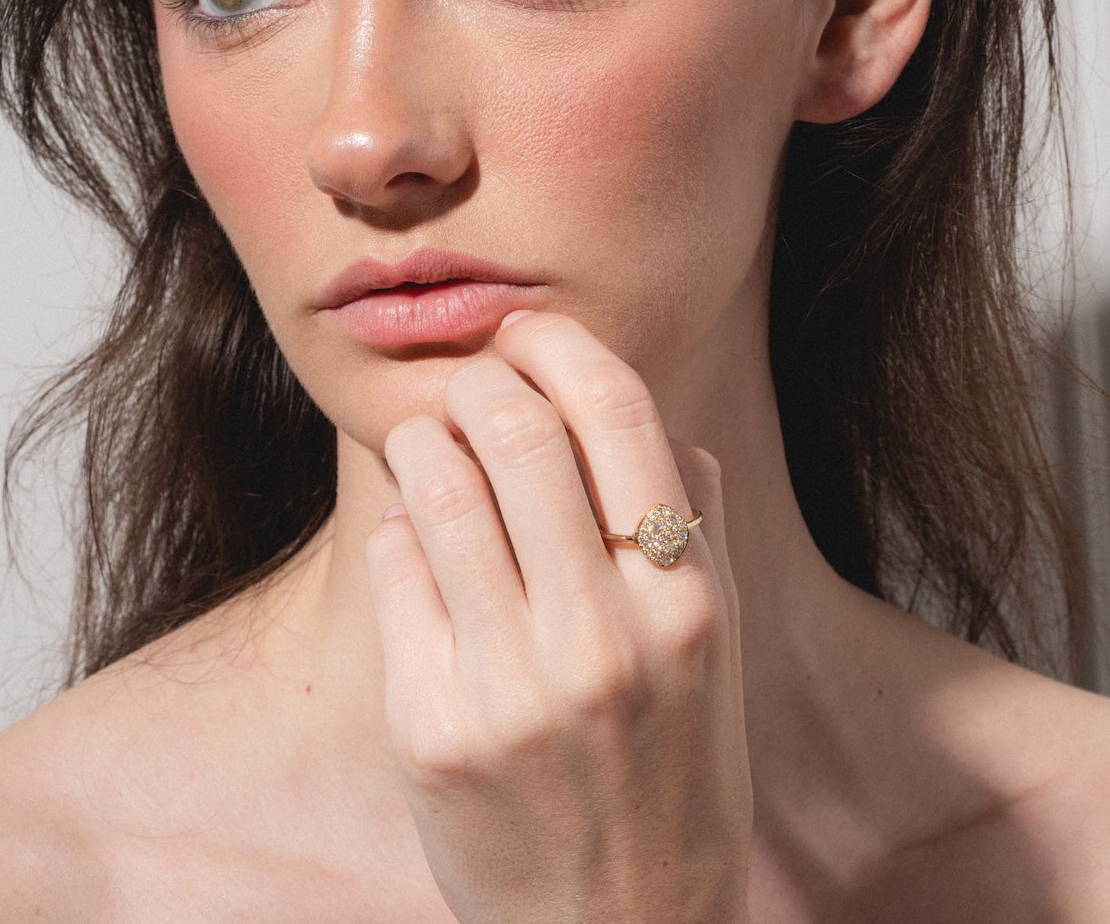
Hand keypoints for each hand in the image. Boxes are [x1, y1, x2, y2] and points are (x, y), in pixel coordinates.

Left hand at [366, 311, 749, 922]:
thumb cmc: (674, 774)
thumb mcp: (716, 651)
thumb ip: (697, 524)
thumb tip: (652, 422)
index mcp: (687, 606)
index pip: (619, 415)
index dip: (562, 345)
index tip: (532, 333)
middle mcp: (601, 639)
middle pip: (513, 429)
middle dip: (477, 379)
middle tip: (472, 385)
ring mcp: (507, 686)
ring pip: (434, 481)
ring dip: (425, 438)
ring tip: (435, 447)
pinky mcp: (428, 726)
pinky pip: (393, 562)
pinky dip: (400, 525)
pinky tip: (420, 542)